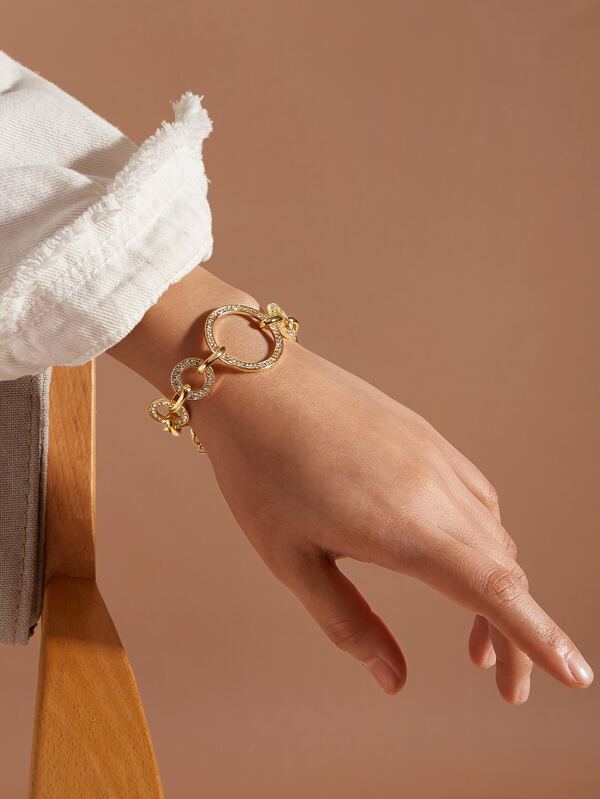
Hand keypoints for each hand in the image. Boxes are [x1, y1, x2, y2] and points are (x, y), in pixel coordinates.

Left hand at [109, 267, 593, 702]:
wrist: (252, 381)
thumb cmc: (259, 472)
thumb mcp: (292, 560)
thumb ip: (348, 623)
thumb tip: (394, 681)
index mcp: (404, 526)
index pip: (495, 590)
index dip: (540, 638)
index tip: (577, 675)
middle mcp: (435, 487)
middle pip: (503, 570)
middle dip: (517, 632)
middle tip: (502, 685)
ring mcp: (434, 456)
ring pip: (494, 534)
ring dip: (498, 588)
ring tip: (477, 640)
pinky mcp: (425, 436)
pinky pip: (477, 496)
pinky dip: (483, 542)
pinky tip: (455, 559)